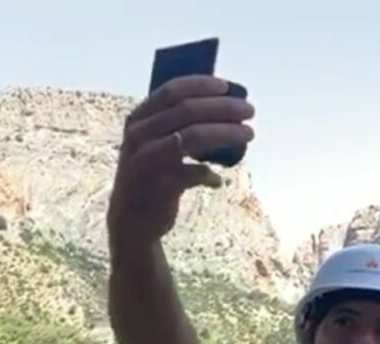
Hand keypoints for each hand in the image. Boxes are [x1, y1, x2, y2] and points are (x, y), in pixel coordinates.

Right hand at [107, 75, 254, 254]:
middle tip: (249, 111)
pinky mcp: (159, 185)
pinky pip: (195, 173)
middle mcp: (139, 134)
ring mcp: (147, 159)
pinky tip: (218, 181)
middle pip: (188, 110)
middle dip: (223, 107)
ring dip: (227, 133)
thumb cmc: (149, 176)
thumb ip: (174, 125)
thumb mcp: (151, 144)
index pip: (171, 91)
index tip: (227, 87)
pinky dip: (211, 176)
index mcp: (138, 119)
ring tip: (249, 134)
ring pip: (194, 136)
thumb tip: (219, 106)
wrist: (130, 220)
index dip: (201, 85)